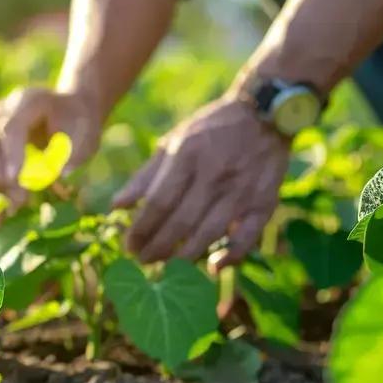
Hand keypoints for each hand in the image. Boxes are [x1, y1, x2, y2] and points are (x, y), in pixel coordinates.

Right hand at [0, 87, 101, 206]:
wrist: (67, 111)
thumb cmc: (78, 123)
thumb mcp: (87, 136)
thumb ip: (75, 153)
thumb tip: (59, 175)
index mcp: (29, 101)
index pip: (10, 128)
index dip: (11, 156)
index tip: (17, 182)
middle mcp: (1, 110)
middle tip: (22, 201)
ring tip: (15, 199)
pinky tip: (3, 194)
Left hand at [112, 96, 288, 265]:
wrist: (263, 115)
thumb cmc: (209, 131)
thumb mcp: (173, 142)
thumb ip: (145, 176)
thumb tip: (116, 206)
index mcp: (187, 155)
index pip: (158, 202)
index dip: (141, 229)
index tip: (128, 245)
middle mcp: (215, 174)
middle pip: (181, 222)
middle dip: (157, 248)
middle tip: (142, 261)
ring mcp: (242, 190)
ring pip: (209, 233)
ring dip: (185, 256)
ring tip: (165, 267)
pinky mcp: (265, 202)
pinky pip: (248, 237)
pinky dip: (231, 256)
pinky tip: (212, 266)